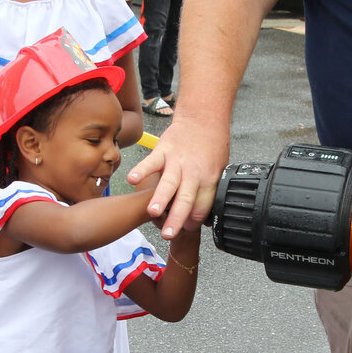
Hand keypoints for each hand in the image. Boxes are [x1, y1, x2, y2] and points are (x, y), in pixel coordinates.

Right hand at [126, 113, 229, 238]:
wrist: (204, 118)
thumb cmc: (211, 146)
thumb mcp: (219, 170)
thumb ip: (208, 191)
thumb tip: (202, 216)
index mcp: (210, 179)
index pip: (202, 206)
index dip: (193, 221)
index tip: (184, 229)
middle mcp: (194, 172)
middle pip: (186, 199)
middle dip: (177, 218)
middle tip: (168, 234)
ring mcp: (177, 161)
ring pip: (169, 183)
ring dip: (160, 198)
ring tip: (153, 212)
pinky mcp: (163, 150)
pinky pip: (151, 161)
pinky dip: (141, 170)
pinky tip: (132, 180)